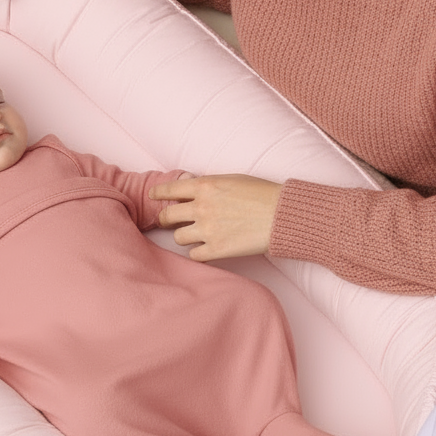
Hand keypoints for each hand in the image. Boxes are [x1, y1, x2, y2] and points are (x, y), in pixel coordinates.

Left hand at [150, 175, 282, 259]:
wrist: (282, 215)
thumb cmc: (262, 194)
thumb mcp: (231, 180)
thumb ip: (208, 186)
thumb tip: (191, 191)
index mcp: (204, 186)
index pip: (168, 190)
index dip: (157, 193)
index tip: (153, 196)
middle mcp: (201, 208)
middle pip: (167, 216)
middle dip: (165, 219)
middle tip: (168, 222)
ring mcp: (207, 230)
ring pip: (178, 237)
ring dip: (185, 236)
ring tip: (197, 234)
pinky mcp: (217, 250)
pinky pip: (194, 255)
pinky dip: (198, 252)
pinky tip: (207, 248)